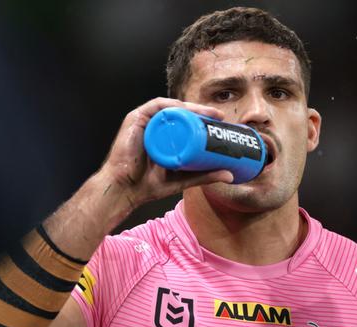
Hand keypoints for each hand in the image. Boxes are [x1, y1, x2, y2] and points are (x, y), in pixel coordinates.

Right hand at [99, 97, 234, 209]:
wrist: (126, 190)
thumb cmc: (149, 184)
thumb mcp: (184, 179)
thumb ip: (205, 175)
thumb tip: (230, 175)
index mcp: (166, 135)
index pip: (187, 121)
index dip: (204, 117)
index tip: (221, 121)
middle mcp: (156, 125)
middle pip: (181, 112)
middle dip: (201, 111)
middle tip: (218, 116)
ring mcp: (145, 121)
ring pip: (171, 108)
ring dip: (190, 107)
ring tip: (206, 113)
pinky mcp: (135, 120)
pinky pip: (154, 107)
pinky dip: (170, 106)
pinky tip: (184, 109)